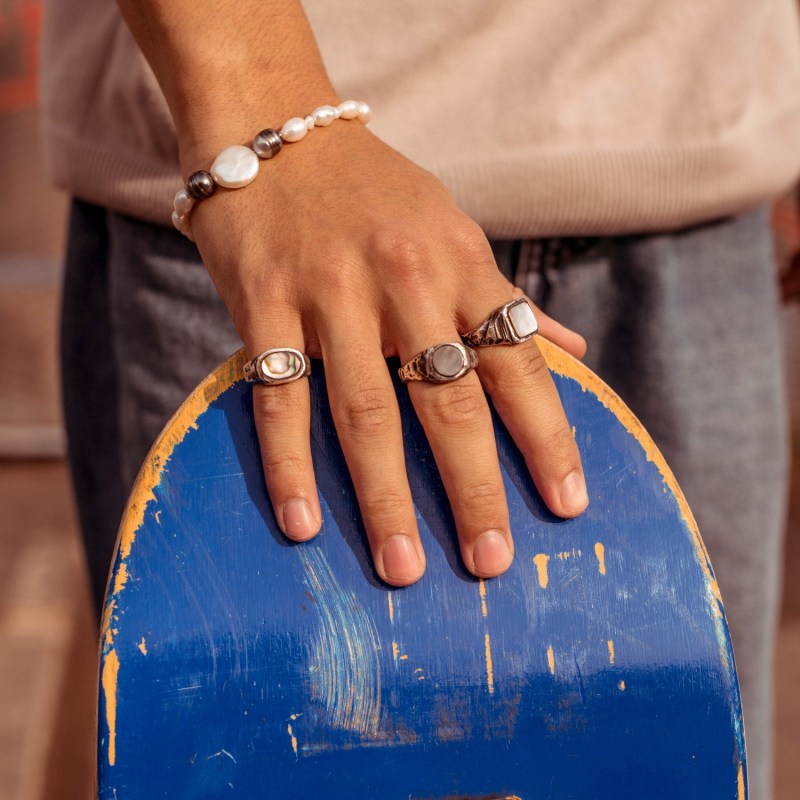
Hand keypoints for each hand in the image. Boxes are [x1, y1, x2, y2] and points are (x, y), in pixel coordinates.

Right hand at [190, 121, 587, 585]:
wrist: (276, 129)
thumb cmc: (376, 195)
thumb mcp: (455, 230)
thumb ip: (506, 298)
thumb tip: (572, 354)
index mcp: (461, 262)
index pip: (519, 362)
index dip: (548, 436)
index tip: (567, 505)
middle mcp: (405, 278)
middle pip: (450, 400)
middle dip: (474, 488)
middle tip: (490, 564)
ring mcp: (331, 290)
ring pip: (365, 409)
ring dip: (384, 497)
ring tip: (400, 570)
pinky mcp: (264, 300)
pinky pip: (278, 395)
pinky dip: (289, 463)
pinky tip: (303, 522)